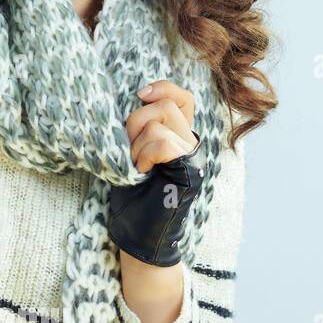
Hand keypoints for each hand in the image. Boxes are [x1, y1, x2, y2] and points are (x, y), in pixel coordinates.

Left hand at [106, 79, 208, 266]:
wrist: (137, 234)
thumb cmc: (131, 196)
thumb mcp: (128, 154)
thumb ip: (136, 130)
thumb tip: (128, 103)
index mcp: (178, 136)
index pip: (182, 97)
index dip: (163, 88)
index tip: (139, 94)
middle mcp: (191, 144)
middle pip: (167, 104)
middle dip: (135, 122)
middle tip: (128, 150)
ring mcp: (193, 158)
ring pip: (162, 122)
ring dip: (137, 143)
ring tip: (135, 165)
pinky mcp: (190, 172)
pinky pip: (163, 141)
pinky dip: (144, 154)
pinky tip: (140, 172)